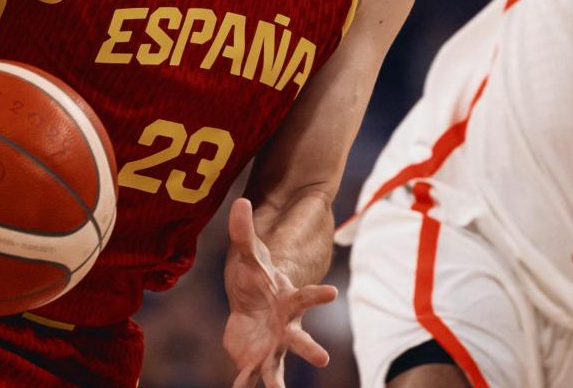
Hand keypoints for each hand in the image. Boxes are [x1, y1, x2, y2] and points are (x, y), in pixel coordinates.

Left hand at [221, 198, 337, 387]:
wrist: (253, 303)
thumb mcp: (248, 252)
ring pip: (276, 367)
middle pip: (299, 339)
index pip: (307, 296)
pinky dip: (244, 386)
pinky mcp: (255, 360)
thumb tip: (240, 202)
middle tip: (322, 359)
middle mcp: (286, 328)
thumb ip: (243, 230)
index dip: (319, 295)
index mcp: (288, 301)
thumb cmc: (257, 276)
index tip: (333, 292)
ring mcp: (273, 347)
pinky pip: (249, 378)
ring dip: (276, 381)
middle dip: (310, 348)